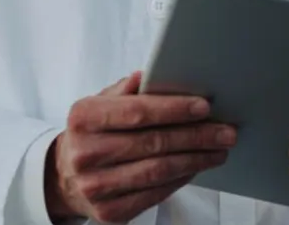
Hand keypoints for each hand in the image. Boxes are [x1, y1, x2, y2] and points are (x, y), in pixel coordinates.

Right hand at [46, 71, 236, 223]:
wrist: (63, 175)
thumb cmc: (91, 131)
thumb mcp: (99, 102)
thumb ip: (125, 90)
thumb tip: (151, 75)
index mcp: (84, 117)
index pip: (137, 112)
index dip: (173, 109)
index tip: (204, 106)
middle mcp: (87, 153)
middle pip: (153, 143)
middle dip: (195, 136)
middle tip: (225, 130)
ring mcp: (96, 186)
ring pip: (158, 171)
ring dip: (195, 160)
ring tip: (219, 149)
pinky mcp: (109, 212)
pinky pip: (154, 194)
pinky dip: (181, 179)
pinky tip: (197, 166)